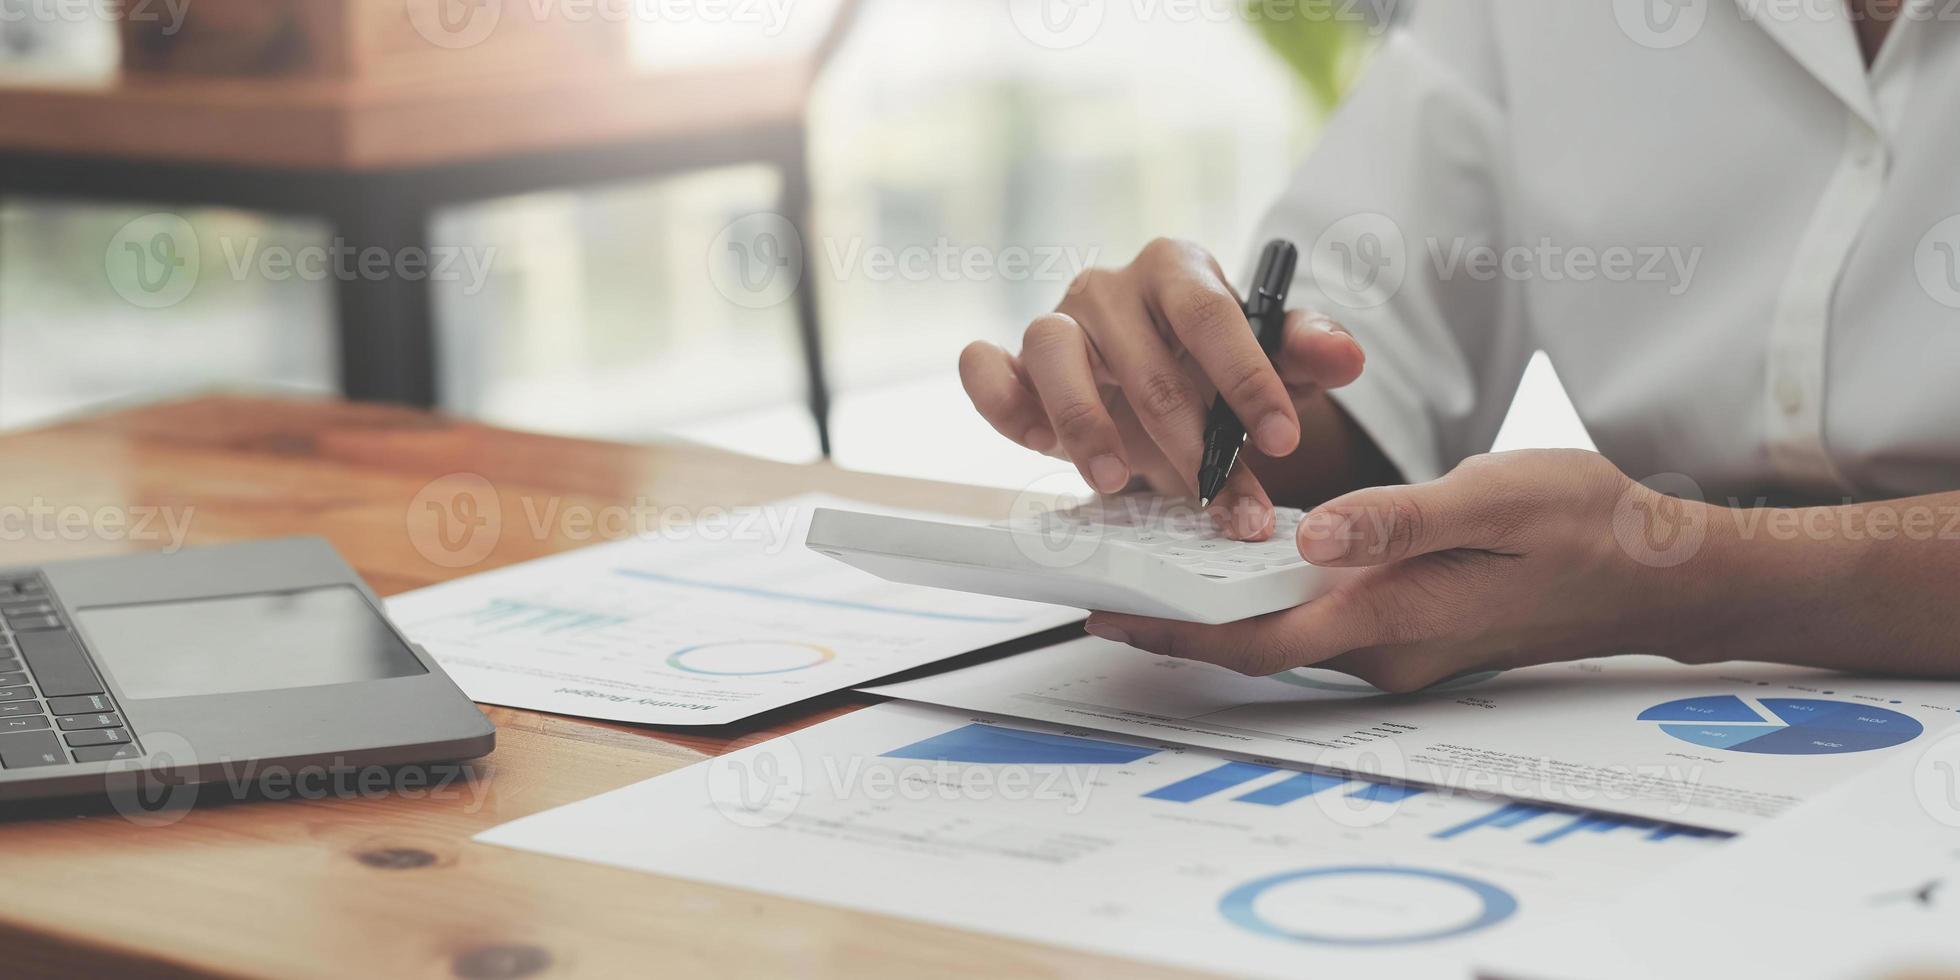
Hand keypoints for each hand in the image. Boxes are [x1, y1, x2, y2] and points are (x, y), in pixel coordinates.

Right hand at [959, 238, 1366, 538]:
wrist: (1160, 383)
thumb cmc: (1213, 365)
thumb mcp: (1272, 359)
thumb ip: (1306, 352)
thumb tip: (1347, 357)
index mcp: (1177, 269)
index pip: (1211, 316)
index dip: (1247, 381)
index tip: (1281, 442)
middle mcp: (1109, 287)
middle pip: (1143, 360)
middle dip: (1190, 444)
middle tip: (1224, 503)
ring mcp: (1056, 323)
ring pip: (1053, 353)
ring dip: (1086, 423)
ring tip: (1119, 481)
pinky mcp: (1013, 365)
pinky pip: (985, 367)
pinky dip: (994, 395)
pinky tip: (1032, 436)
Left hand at [1083, 451, 1687, 691]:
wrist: (1659, 573)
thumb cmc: (1588, 528)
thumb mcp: (1493, 500)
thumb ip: (1397, 522)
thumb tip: (1309, 539)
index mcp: (1393, 618)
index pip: (1255, 642)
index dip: (1173, 633)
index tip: (1105, 615)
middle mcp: (1386, 648)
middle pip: (1257, 641)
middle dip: (1179, 615)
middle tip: (1110, 569)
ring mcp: (1399, 645)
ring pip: (1287, 629)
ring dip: (1224, 600)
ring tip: (1155, 553)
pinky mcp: (1411, 629)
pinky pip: (1322, 617)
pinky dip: (1272, 591)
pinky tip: (1245, 553)